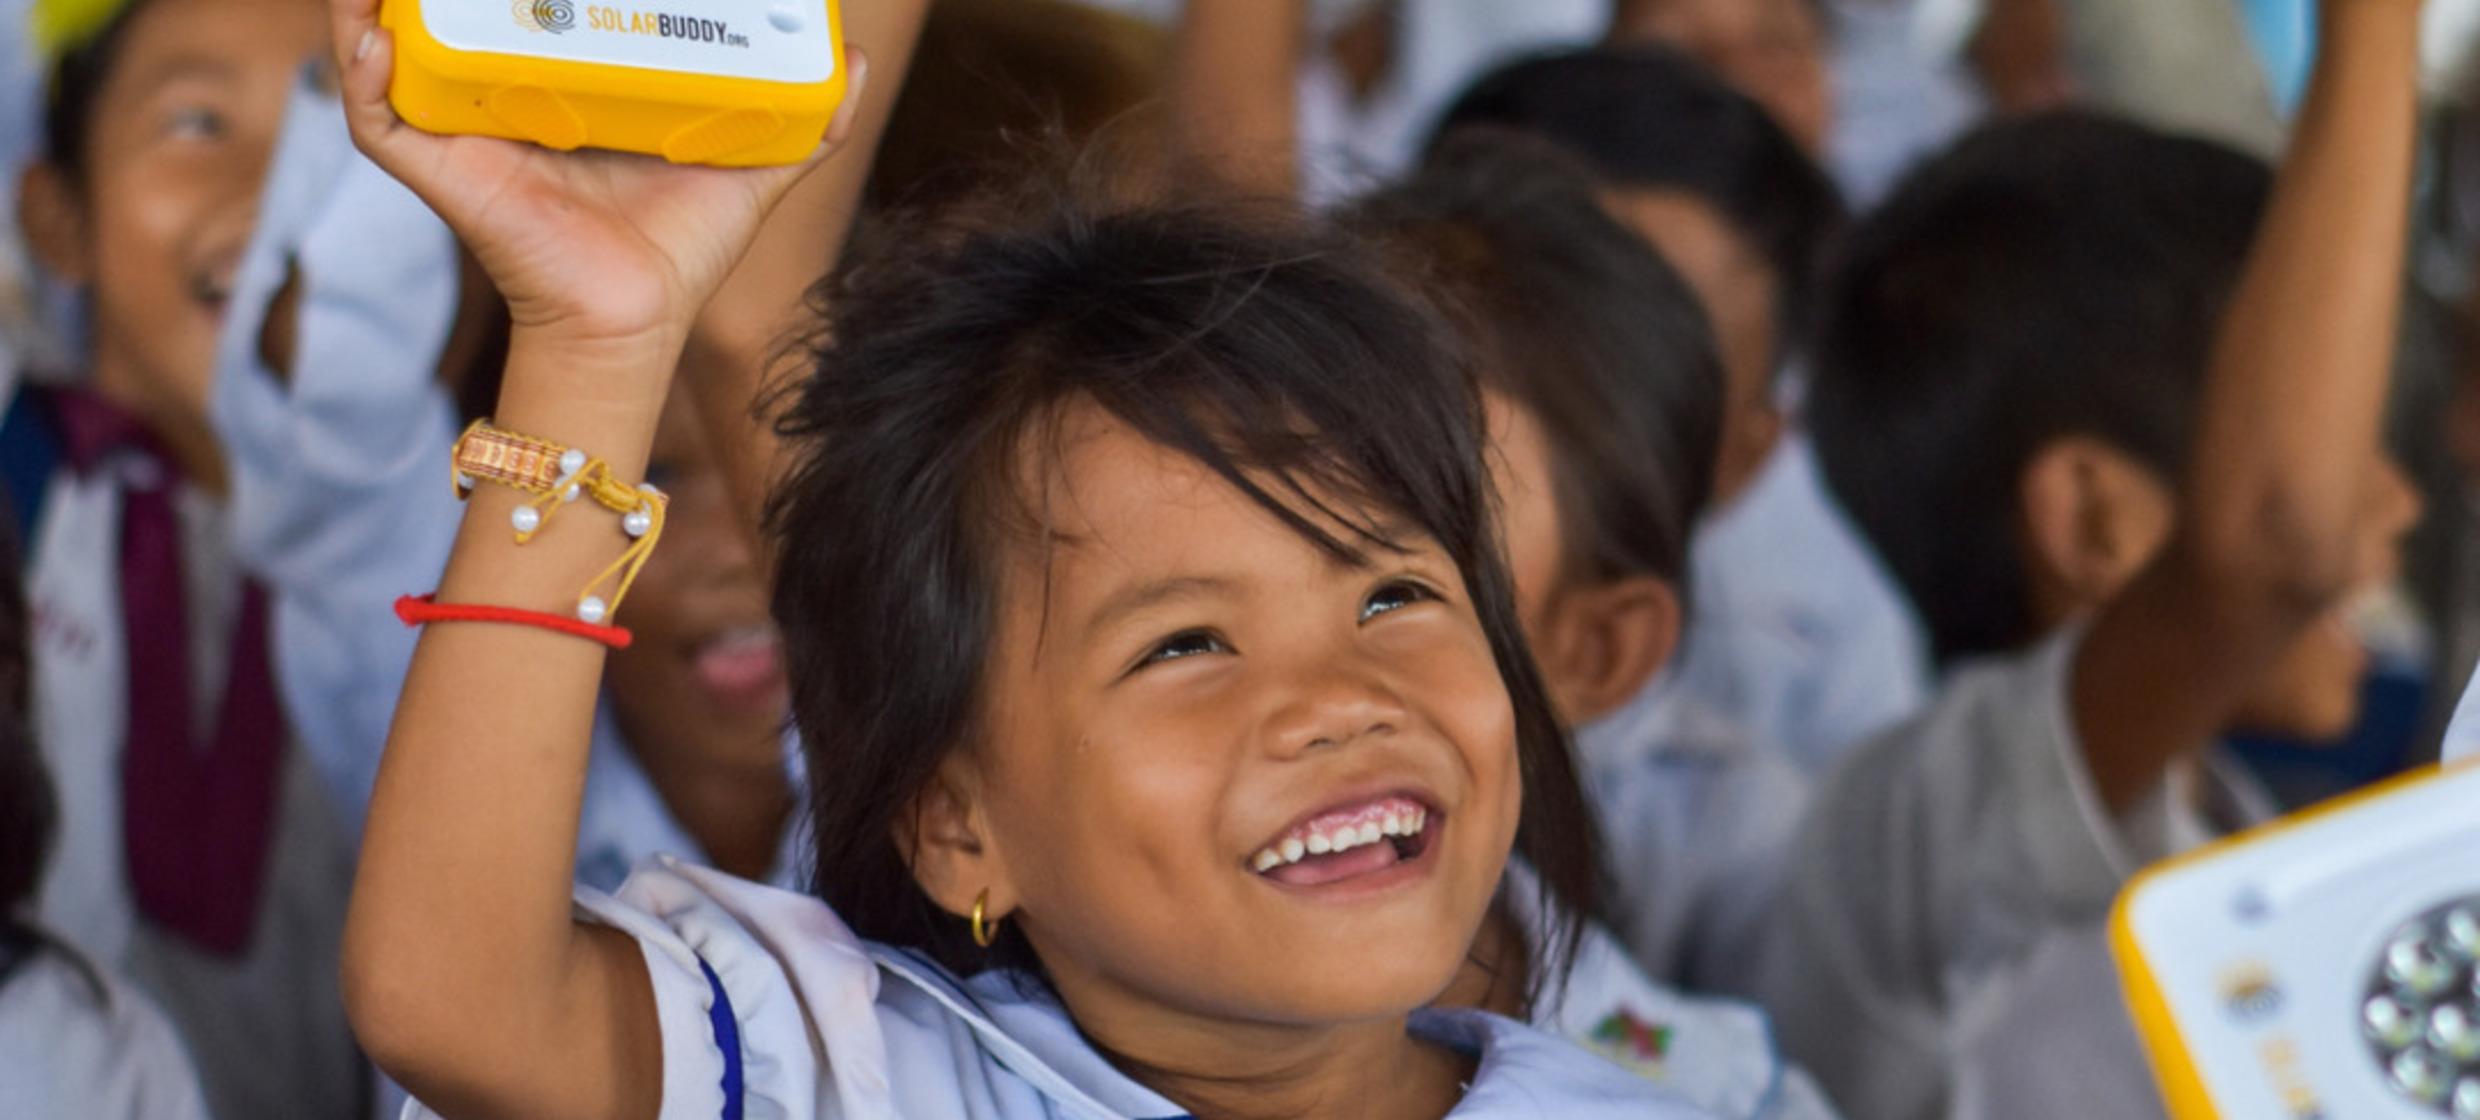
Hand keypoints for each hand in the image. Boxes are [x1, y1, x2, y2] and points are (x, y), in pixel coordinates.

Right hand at [327, 0, 867, 349]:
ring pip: (395, 46)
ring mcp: (463, 130)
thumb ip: (802, 117)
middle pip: (454, 11)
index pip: (529, 4)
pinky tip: (373, 32)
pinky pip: (377, 114)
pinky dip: (361, 70)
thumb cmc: (680, 250)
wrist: (637, 321)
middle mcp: (503, 97)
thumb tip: (855, 60)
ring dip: (377, 0)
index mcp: (564, 84)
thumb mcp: (750, 166)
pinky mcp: (439, 170)